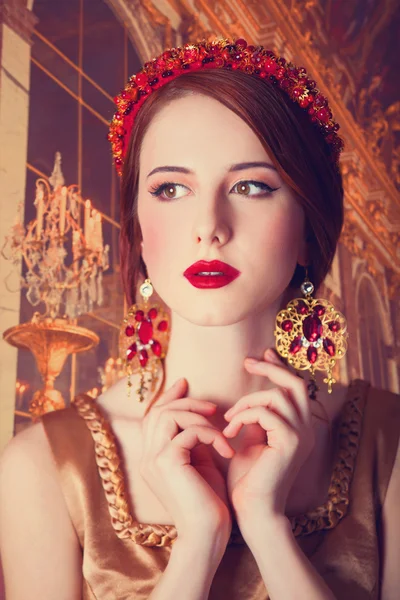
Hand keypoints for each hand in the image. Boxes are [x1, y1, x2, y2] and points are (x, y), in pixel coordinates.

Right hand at [140, 378, 234, 540]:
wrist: (208, 535)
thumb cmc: (209, 503)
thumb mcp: (200, 463)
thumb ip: (194, 439)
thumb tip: (201, 415)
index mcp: (152, 458)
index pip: (152, 417)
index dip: (168, 397)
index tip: (185, 384)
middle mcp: (147, 457)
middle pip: (157, 412)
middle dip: (185, 402)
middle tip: (212, 406)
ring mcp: (153, 459)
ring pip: (168, 415)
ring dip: (198, 416)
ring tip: (220, 428)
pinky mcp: (167, 462)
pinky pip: (188, 431)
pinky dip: (210, 434)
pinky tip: (225, 449)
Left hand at [222, 349, 314, 524]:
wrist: (252, 510)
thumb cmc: (248, 478)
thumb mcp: (251, 439)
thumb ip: (256, 417)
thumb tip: (250, 396)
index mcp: (299, 428)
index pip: (296, 388)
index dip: (279, 367)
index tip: (261, 355)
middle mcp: (307, 430)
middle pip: (296, 383)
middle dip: (271, 368)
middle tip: (248, 362)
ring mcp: (302, 435)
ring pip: (278, 396)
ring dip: (247, 401)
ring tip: (229, 418)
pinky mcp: (290, 442)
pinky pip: (266, 412)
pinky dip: (244, 415)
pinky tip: (230, 430)